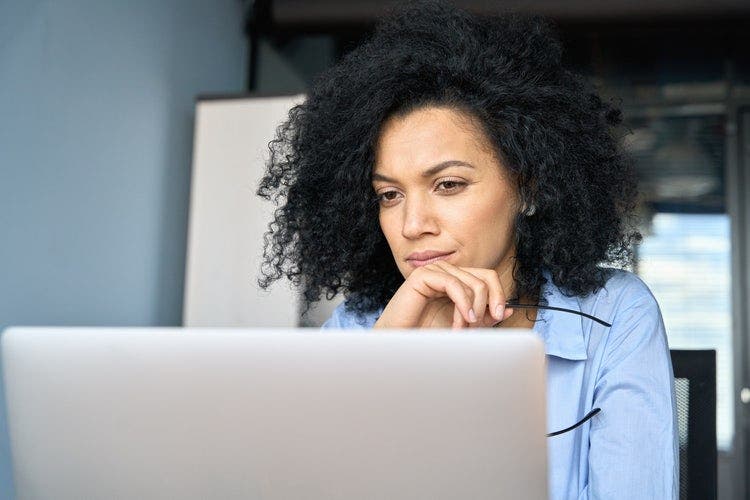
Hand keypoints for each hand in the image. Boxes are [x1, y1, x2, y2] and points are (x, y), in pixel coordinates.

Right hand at [373, 261, 514, 328]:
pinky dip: (463, 304)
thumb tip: (508, 308)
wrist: (399, 344)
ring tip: (462, 329)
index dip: (498, 295)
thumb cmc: (426, 335)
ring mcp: (435, 271)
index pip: (487, 277)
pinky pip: (454, 284)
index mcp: (456, 280)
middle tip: (479, 326)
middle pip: (485, 277)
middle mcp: (447, 272)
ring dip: (473, 310)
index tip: (500, 316)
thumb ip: (483, 316)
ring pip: (472, 283)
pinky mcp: (423, 275)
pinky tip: (461, 321)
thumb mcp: (463, 326)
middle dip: (487, 304)